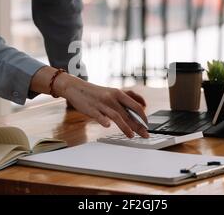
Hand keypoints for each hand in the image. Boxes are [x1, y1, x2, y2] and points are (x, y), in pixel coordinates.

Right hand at [31, 67, 148, 137]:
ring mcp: (101, 104)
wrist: (77, 88)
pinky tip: (108, 126)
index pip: (135, 106)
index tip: (147, 125)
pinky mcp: (91, 109)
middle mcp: (111, 98)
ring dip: (125, 127)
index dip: (142, 116)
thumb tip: (141, 106)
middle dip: (138, 126)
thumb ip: (124, 100)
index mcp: (118, 93)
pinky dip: (104, 121)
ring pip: (116, 116)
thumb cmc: (96, 93)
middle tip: (145, 134)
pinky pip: (99, 116)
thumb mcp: (112, 93)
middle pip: (128, 114)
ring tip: (131, 136)